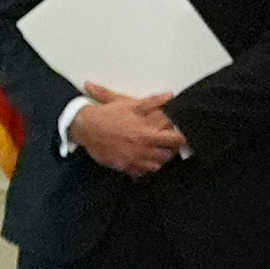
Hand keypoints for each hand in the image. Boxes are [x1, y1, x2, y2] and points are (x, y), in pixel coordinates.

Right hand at [73, 89, 188, 179]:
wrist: (85, 128)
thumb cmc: (108, 115)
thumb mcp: (130, 104)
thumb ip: (153, 101)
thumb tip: (169, 95)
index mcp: (147, 133)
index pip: (174, 140)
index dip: (182, 138)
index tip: (183, 135)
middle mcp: (143, 150)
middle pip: (168, 155)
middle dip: (173, 150)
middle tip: (172, 143)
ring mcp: (134, 160)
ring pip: (157, 166)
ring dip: (161, 159)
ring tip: (160, 151)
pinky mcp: (124, 167)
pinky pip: (142, 173)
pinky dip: (147, 168)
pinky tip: (146, 161)